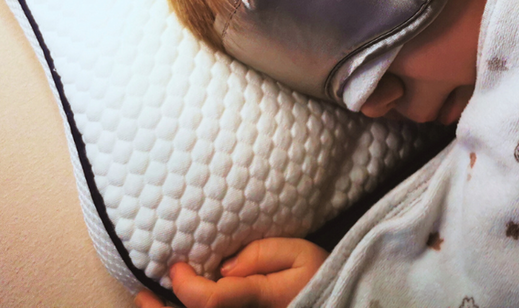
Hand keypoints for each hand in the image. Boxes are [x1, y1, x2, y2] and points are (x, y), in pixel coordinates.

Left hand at [133, 237, 328, 307]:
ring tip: (147, 303)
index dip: (186, 285)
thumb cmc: (320, 275)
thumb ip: (263, 254)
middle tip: (143, 295)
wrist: (338, 302)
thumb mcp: (300, 253)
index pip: (211, 301)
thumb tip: (225, 267)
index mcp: (260, 302)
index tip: (176, 265)